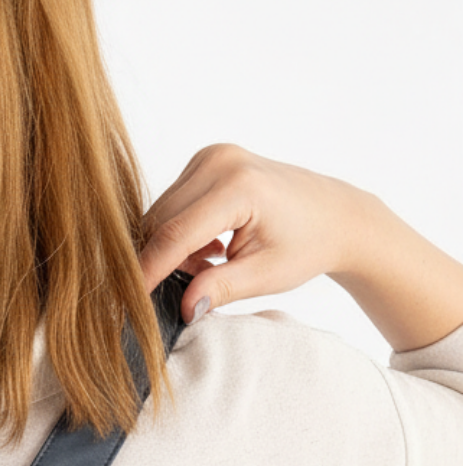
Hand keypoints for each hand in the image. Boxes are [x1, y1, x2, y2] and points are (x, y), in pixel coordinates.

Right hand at [138, 143, 368, 323]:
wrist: (335, 214)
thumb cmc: (307, 245)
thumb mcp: (264, 276)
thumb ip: (219, 289)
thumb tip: (182, 308)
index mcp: (239, 187)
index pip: (175, 235)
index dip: (148, 271)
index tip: (129, 302)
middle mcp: (219, 161)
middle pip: (160, 222)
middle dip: (160, 261)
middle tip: (187, 290)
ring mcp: (211, 156)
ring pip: (161, 214)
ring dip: (171, 248)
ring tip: (211, 264)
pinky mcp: (207, 161)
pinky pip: (173, 204)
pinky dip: (180, 234)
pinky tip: (212, 248)